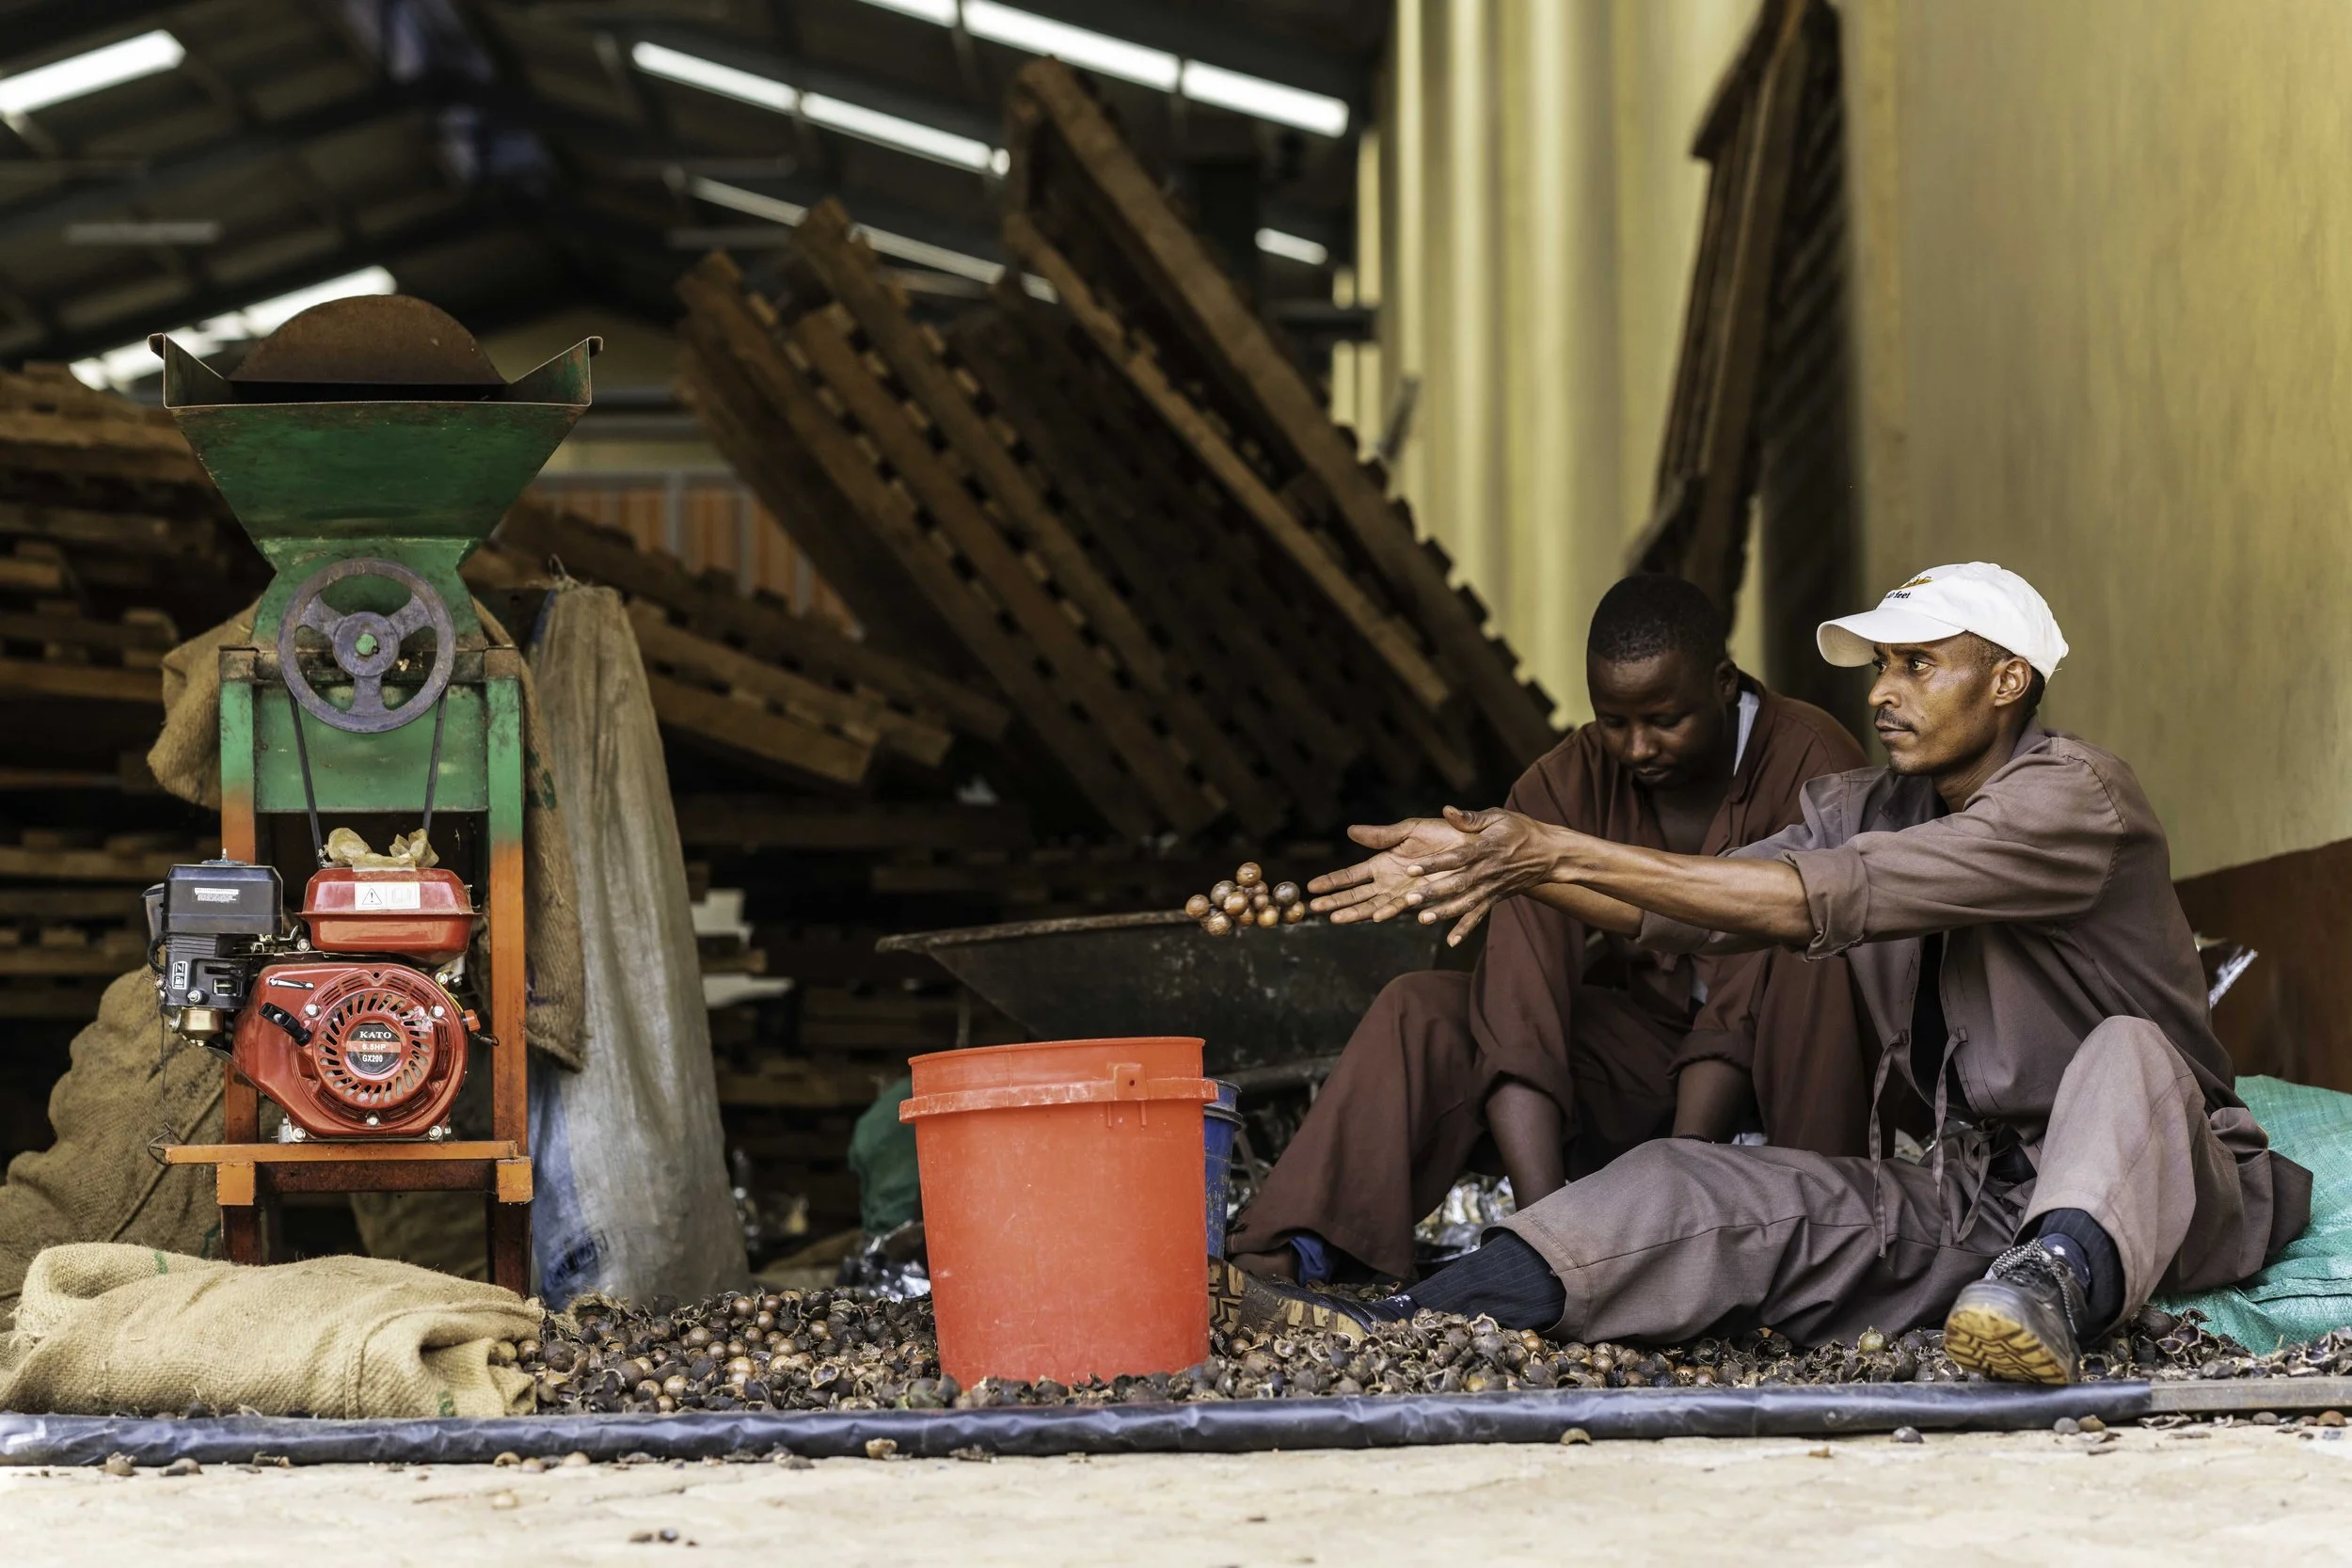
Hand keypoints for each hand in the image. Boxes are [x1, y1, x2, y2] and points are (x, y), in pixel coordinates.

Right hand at [1305, 817, 1476, 924]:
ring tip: (1334, 918)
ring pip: (1373, 906)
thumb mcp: (1409, 830)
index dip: (1332, 881)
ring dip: (1354, 912)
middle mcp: (1390, 882)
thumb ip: (1381, 835)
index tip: (1311, 887)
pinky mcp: (1424, 900)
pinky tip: (1375, 916)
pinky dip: (1389, 912)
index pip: (1351, 875)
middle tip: (1313, 908)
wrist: (1475, 845)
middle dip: (1335, 901)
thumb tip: (1350, 830)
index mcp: (1383, 863)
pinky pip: (1403, 907)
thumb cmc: (1443, 834)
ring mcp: (1405, 893)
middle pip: (1356, 895)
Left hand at [1385, 805, 1573, 945]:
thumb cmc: (1521, 830)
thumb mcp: (1498, 817)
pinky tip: (1451, 941)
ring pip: (1465, 903)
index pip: (1457, 857)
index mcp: (1485, 849)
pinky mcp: (1495, 898)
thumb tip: (1446, 810)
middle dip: (1433, 892)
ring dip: (1444, 912)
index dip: (1435, 863)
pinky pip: (1480, 916)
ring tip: (1422, 920)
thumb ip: (1471, 818)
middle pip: (1457, 884)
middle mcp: (1487, 871)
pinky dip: (1466, 929)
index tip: (1412, 867)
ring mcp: (1491, 887)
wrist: (1550, 854)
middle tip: (1409, 899)